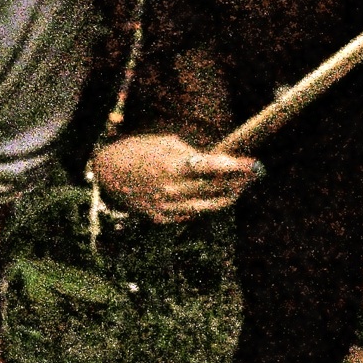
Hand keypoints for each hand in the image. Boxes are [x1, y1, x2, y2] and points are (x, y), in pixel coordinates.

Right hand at [92, 134, 261, 223]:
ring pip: (208, 206)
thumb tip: (218, 160)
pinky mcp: (161, 219)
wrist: (107, 173)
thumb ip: (192, 154)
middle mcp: (172, 189)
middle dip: (239, 181)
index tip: (255, 164)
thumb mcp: (166, 143)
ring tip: (240, 187)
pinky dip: (204, 205)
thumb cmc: (139, 150)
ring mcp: (167, 207)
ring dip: (228, 197)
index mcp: (173, 165)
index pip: (214, 167)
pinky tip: (214, 197)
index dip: (238, 167)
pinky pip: (191, 214)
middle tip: (254, 173)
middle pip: (216, 189)